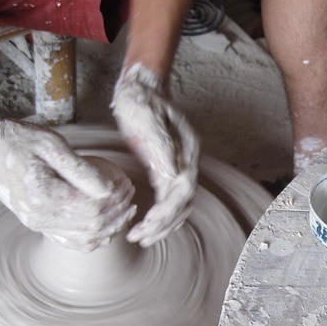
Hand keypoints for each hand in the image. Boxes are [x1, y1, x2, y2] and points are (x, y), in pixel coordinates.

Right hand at [0, 117, 135, 250]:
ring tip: (126, 210)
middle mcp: (41, 217)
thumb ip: (82, 169)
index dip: (117, 198)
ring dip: (112, 226)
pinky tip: (108, 228)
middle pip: (94, 224)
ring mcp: (39, 224)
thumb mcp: (51, 144)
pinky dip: (94, 239)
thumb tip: (109, 188)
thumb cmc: (18, 141)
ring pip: (86, 238)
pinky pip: (72, 242)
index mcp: (45, 196)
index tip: (127, 183)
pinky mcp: (39, 225)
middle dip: (119, 211)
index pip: (94, 206)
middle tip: (131, 194)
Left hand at [111, 63, 198, 246]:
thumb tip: (172, 175)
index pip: (182, 190)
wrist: (140, 87)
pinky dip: (160, 215)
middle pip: (183, 203)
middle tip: (140, 238)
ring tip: (141, 237)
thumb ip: (161, 145)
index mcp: (186, 151)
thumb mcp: (146, 117)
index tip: (147, 223)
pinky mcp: (166, 168)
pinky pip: (168, 198)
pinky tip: (145, 224)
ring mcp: (178, 166)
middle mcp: (186, 162)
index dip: (166, 211)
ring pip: (179, 205)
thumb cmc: (141, 100)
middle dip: (164, 225)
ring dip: (163, 225)